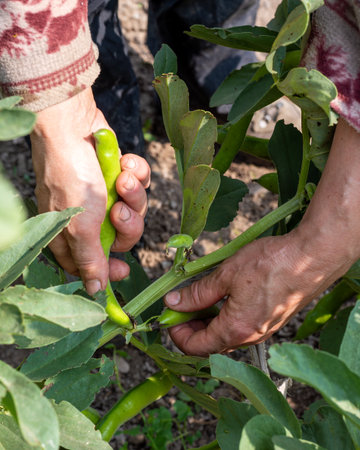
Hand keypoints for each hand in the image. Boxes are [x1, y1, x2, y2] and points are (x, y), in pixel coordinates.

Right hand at [31, 88, 149, 293]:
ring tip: (123, 179)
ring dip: (133, 196)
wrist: (73, 124)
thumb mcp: (80, 224)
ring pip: (135, 210)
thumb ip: (90, 259)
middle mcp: (89, 218)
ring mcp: (105, 195)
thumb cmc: (70, 175)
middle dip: (128, 224)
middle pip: (122, 238)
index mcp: (72, 235)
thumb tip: (95, 289)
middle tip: (120, 209)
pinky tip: (125, 163)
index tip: (125, 270)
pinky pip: (139, 185)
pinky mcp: (118, 175)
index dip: (110, 270)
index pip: (93, 265)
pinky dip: (137, 175)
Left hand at [164, 118, 359, 355]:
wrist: (313, 257)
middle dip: (190, 326)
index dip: (176, 333)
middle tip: (180, 303)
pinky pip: (240, 325)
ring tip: (199, 294)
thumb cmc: (271, 264)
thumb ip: (198, 292)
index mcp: (235, 330)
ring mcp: (262, 330)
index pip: (195, 347)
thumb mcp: (226, 274)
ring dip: (208, 319)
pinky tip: (222, 293)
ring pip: (225, 334)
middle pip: (210, 343)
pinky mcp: (271, 319)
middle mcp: (249, 337)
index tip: (168, 314)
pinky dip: (225, 315)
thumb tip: (173, 303)